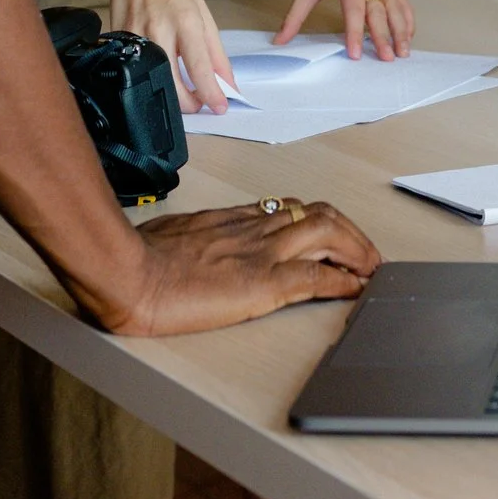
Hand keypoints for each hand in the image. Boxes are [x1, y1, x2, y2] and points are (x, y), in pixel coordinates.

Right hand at [106, 198, 381, 336]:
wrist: (127, 272)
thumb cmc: (137, 258)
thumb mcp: (171, 236)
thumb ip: (191, 239)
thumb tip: (188, 246)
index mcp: (232, 219)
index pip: (289, 209)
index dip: (319, 221)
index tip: (332, 235)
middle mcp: (254, 229)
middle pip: (321, 215)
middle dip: (351, 232)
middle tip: (366, 254)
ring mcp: (261, 253)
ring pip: (329, 235)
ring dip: (357, 252)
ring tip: (370, 270)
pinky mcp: (263, 284)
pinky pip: (316, 277)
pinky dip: (343, 282)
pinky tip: (356, 289)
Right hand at [110, 0, 235, 112]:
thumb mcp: (204, 17)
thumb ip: (217, 54)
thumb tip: (228, 85)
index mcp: (186, 21)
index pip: (199, 67)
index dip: (210, 93)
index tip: (220, 107)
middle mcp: (159, 29)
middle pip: (171, 81)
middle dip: (187, 103)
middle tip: (198, 105)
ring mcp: (135, 35)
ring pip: (150, 80)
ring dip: (168, 94)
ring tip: (181, 93)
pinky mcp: (118, 39)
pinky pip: (133, 69)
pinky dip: (147, 78)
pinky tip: (156, 77)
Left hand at [275, 0, 412, 59]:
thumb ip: (297, 11)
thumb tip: (281, 38)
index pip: (354, 11)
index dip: (354, 33)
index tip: (355, 53)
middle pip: (379, 15)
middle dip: (383, 39)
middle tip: (386, 61)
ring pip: (397, 12)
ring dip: (401, 34)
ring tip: (402, 55)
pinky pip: (404, 6)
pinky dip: (408, 23)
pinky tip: (408, 38)